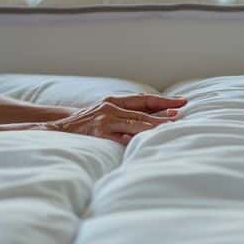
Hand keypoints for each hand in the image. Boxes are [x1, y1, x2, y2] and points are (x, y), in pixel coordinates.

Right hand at [44, 94, 185, 144]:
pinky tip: (143, 143)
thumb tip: (155, 119)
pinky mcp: (98, 134)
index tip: (182, 102)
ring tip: (168, 128)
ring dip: (152, 127)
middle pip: (141, 112)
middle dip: (162, 115)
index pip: (144, 100)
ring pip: (133, 123)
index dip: (164, 101)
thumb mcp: (106, 112)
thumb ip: (126, 114)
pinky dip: (131, 140)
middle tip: (180, 117)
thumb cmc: (88, 123)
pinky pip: (118, 139)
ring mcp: (104, 121)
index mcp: (114, 101)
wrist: (60, 129)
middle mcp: (110, 108)